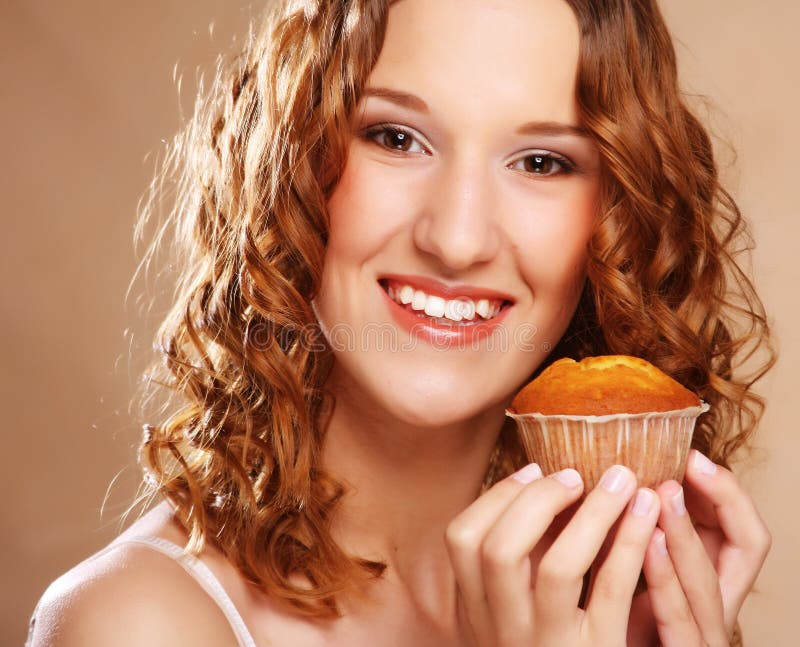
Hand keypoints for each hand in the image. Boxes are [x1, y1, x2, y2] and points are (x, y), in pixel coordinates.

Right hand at [445, 463, 660, 646]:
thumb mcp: (519, 617)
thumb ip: (522, 565)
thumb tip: (544, 489)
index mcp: (478, 614)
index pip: (462, 540)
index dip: (496, 496)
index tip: (534, 471)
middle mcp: (504, 633)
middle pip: (498, 548)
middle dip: (538, 498)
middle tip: (575, 474)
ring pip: (559, 568)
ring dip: (594, 513)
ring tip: (622, 480)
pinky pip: (613, 592)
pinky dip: (630, 543)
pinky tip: (646, 514)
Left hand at [628, 450, 771, 645]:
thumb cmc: (609, 630)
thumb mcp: (622, 576)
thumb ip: (623, 537)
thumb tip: (607, 478)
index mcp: (707, 586)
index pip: (745, 535)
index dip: (728, 493)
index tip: (692, 456)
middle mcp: (715, 613)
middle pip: (747, 550)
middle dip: (719, 503)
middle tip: (685, 466)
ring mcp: (702, 639)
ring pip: (710, 589)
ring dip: (689, 538)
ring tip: (663, 496)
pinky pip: (683, 627)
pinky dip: (667, 584)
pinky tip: (647, 548)